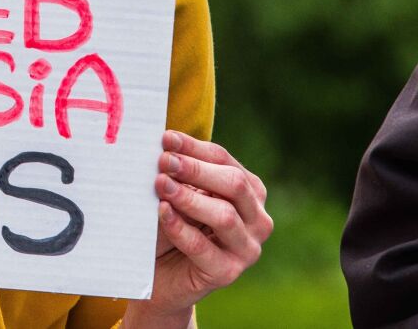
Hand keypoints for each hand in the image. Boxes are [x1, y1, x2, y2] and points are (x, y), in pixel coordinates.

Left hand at [126, 131, 272, 327]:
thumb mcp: (176, 195)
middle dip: (196, 169)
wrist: (161, 278)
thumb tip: (164, 145)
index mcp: (249, 192)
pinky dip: (180, 227)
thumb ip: (178, 174)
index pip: (224, 160)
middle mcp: (257, 219)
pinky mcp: (228, 273)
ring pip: (224, 215)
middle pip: (233, 184)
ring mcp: (247, 249)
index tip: (166, 138)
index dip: (194, 148)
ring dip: (189, 197)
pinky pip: (204, 247)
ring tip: (160, 184)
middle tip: (163, 161)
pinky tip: (162, 212)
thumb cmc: (170, 228)